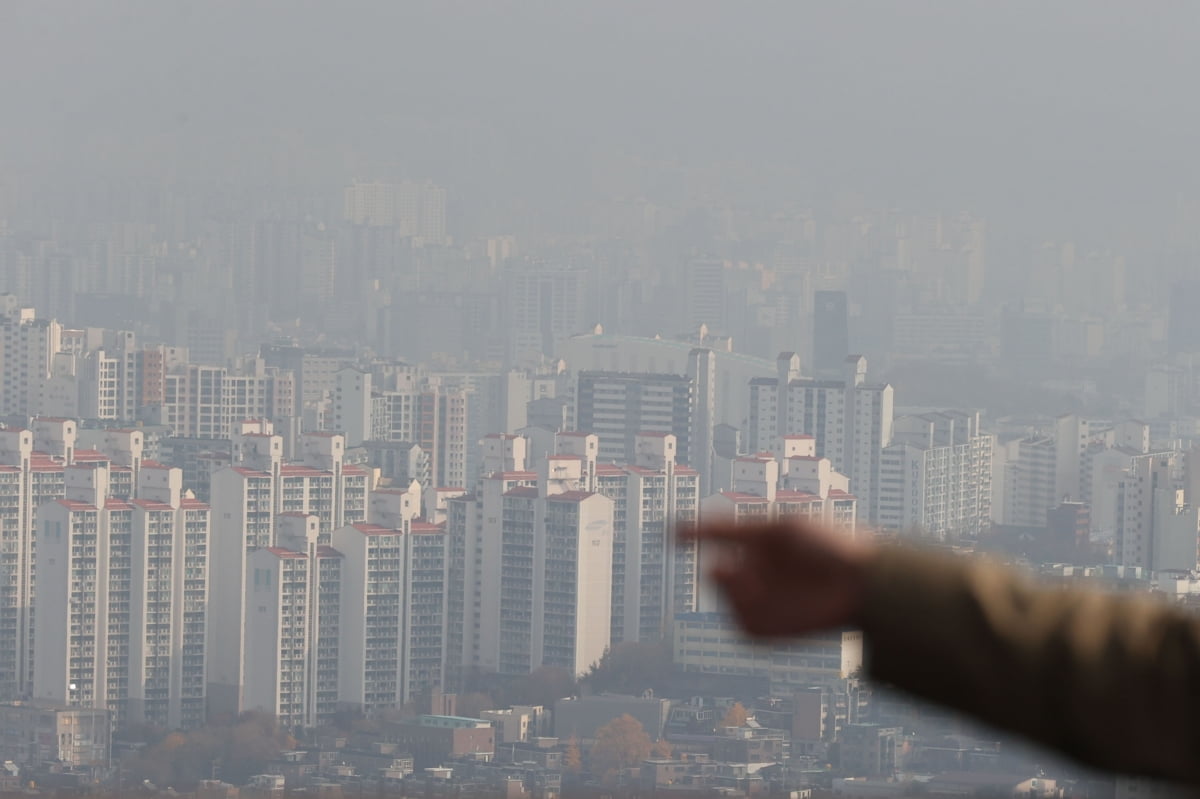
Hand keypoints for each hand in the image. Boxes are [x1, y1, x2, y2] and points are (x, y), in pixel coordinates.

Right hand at [684, 518, 873, 637]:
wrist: (863, 584)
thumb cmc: (828, 546)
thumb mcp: (779, 527)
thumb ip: (732, 530)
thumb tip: (692, 529)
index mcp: (760, 541)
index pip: (719, 534)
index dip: (694, 532)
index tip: (669, 532)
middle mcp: (756, 569)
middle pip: (715, 569)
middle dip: (721, 569)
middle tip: (733, 567)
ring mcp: (760, 598)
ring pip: (723, 596)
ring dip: (734, 589)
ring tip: (759, 584)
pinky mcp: (766, 628)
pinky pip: (738, 623)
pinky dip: (743, 611)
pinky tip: (763, 601)